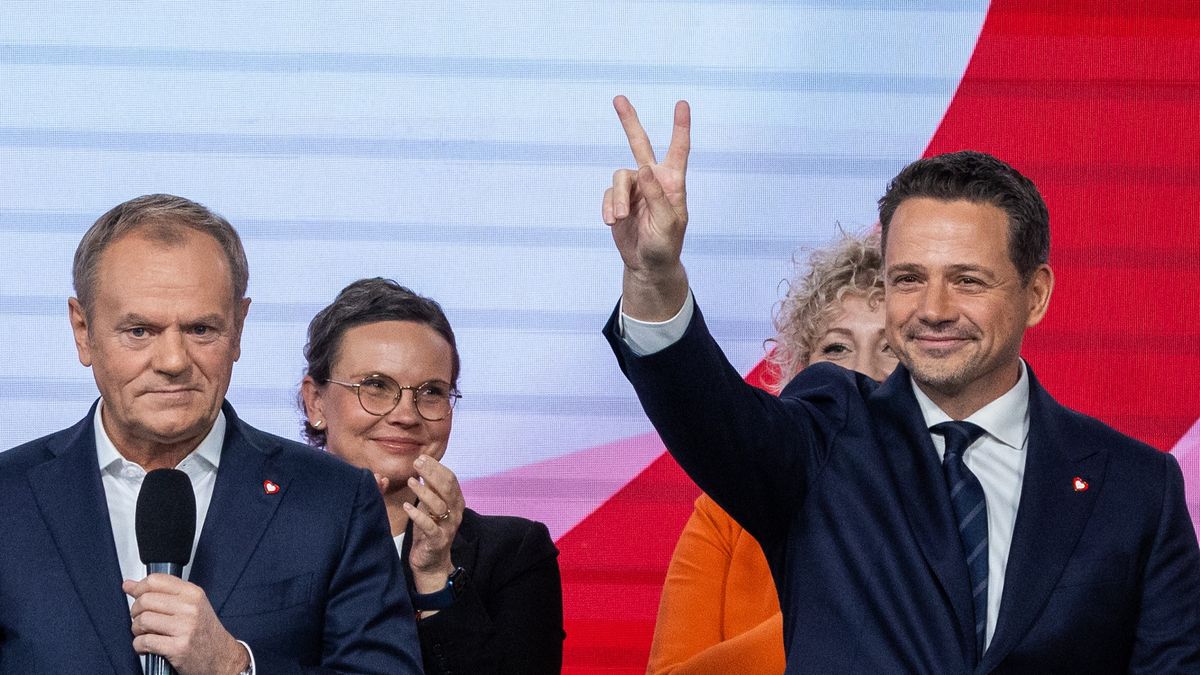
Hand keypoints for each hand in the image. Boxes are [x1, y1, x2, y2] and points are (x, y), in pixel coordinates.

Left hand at [124, 574, 249, 674]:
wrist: (221, 657)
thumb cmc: (204, 631)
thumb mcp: (192, 605)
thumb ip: (163, 593)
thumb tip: (129, 584)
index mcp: (193, 594)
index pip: (156, 580)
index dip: (139, 587)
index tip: (134, 593)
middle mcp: (190, 608)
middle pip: (145, 600)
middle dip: (135, 611)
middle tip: (142, 619)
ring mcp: (185, 628)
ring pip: (143, 620)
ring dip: (137, 630)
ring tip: (145, 634)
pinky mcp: (178, 648)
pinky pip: (145, 642)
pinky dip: (139, 646)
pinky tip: (147, 646)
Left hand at [402, 455, 463, 593]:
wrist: (432, 562)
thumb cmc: (430, 530)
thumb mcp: (431, 507)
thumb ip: (430, 489)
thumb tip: (422, 467)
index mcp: (456, 501)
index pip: (450, 478)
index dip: (437, 467)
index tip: (422, 457)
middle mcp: (455, 512)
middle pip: (447, 488)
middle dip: (432, 474)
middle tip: (417, 464)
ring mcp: (448, 526)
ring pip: (439, 505)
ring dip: (424, 491)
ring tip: (410, 481)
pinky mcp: (438, 540)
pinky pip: (429, 526)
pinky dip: (418, 515)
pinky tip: (407, 506)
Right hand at [603, 95, 691, 319]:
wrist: (647, 264)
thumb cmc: (666, 244)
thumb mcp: (668, 222)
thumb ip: (657, 195)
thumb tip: (644, 168)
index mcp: (672, 182)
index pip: (679, 150)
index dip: (680, 127)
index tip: (682, 104)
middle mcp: (653, 180)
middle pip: (640, 144)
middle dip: (629, 122)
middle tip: (618, 99)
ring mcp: (634, 189)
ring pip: (619, 177)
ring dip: (618, 198)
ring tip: (620, 218)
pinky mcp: (617, 200)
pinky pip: (608, 195)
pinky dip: (609, 208)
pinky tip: (613, 222)